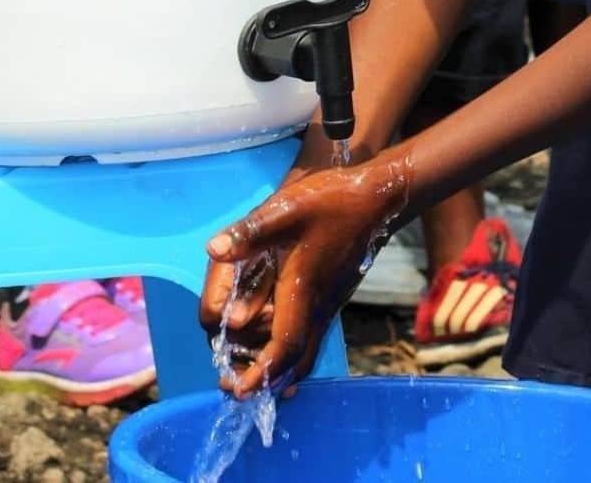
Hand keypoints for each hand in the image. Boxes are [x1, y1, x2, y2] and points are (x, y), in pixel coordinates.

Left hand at [200, 152, 409, 397]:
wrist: (376, 199)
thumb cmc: (333, 202)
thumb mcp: (287, 210)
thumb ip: (251, 231)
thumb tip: (213, 250)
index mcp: (304, 291)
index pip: (284, 347)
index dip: (262, 373)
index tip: (240, 391)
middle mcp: (319, 306)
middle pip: (296, 362)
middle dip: (266, 380)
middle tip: (236, 387)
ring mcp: (330, 303)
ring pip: (306, 351)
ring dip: (280, 368)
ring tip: (251, 371)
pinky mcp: (333, 295)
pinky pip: (311, 337)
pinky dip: (292, 352)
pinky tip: (277, 342)